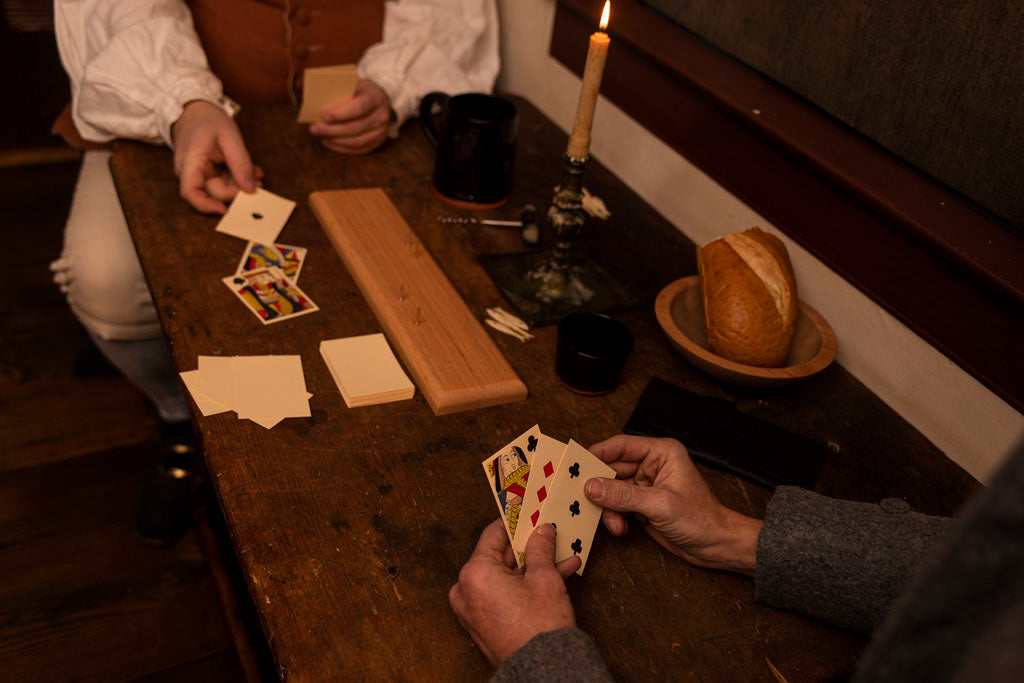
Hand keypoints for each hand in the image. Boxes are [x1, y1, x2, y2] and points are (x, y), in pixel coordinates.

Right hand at [171, 100, 260, 213]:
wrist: (194, 110)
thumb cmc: (208, 120)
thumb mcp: (229, 137)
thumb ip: (241, 163)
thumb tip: (250, 190)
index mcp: (190, 162)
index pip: (190, 192)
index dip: (206, 206)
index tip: (226, 210)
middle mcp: (190, 172)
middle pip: (214, 192)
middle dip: (238, 191)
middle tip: (259, 185)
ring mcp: (198, 174)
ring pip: (221, 189)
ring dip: (241, 185)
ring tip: (257, 174)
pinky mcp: (207, 173)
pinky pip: (223, 182)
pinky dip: (238, 178)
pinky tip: (251, 171)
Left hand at [309, 78, 392, 154]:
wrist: (380, 100)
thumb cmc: (360, 91)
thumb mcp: (353, 85)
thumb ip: (339, 91)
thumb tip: (316, 102)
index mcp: (375, 98)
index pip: (358, 108)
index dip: (341, 114)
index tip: (324, 116)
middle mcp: (381, 116)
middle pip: (355, 127)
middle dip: (332, 130)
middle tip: (314, 128)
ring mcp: (380, 131)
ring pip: (356, 141)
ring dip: (335, 140)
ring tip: (319, 135)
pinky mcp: (377, 143)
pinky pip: (358, 150)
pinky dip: (341, 148)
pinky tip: (328, 142)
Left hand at [449, 520, 579, 666]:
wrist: (543, 671)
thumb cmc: (539, 627)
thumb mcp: (544, 577)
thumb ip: (540, 548)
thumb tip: (541, 531)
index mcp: (474, 573)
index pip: (492, 535)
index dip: (514, 522)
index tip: (526, 512)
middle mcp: (466, 590)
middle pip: (499, 557)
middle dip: (529, 548)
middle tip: (547, 535)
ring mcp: (473, 610)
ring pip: (506, 577)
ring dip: (534, 568)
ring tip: (562, 558)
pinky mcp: (484, 624)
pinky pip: (504, 594)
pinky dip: (526, 586)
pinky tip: (556, 578)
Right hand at [585, 435, 761, 574]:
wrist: (716, 546)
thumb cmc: (701, 519)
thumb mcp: (660, 505)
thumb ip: (623, 495)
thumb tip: (592, 487)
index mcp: (661, 453)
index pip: (621, 446)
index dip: (597, 453)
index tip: (576, 464)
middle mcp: (652, 466)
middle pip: (612, 468)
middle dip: (598, 485)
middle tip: (580, 496)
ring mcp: (646, 486)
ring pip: (612, 490)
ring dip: (607, 507)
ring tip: (612, 522)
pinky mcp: (643, 505)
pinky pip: (617, 505)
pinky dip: (614, 517)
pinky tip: (620, 528)